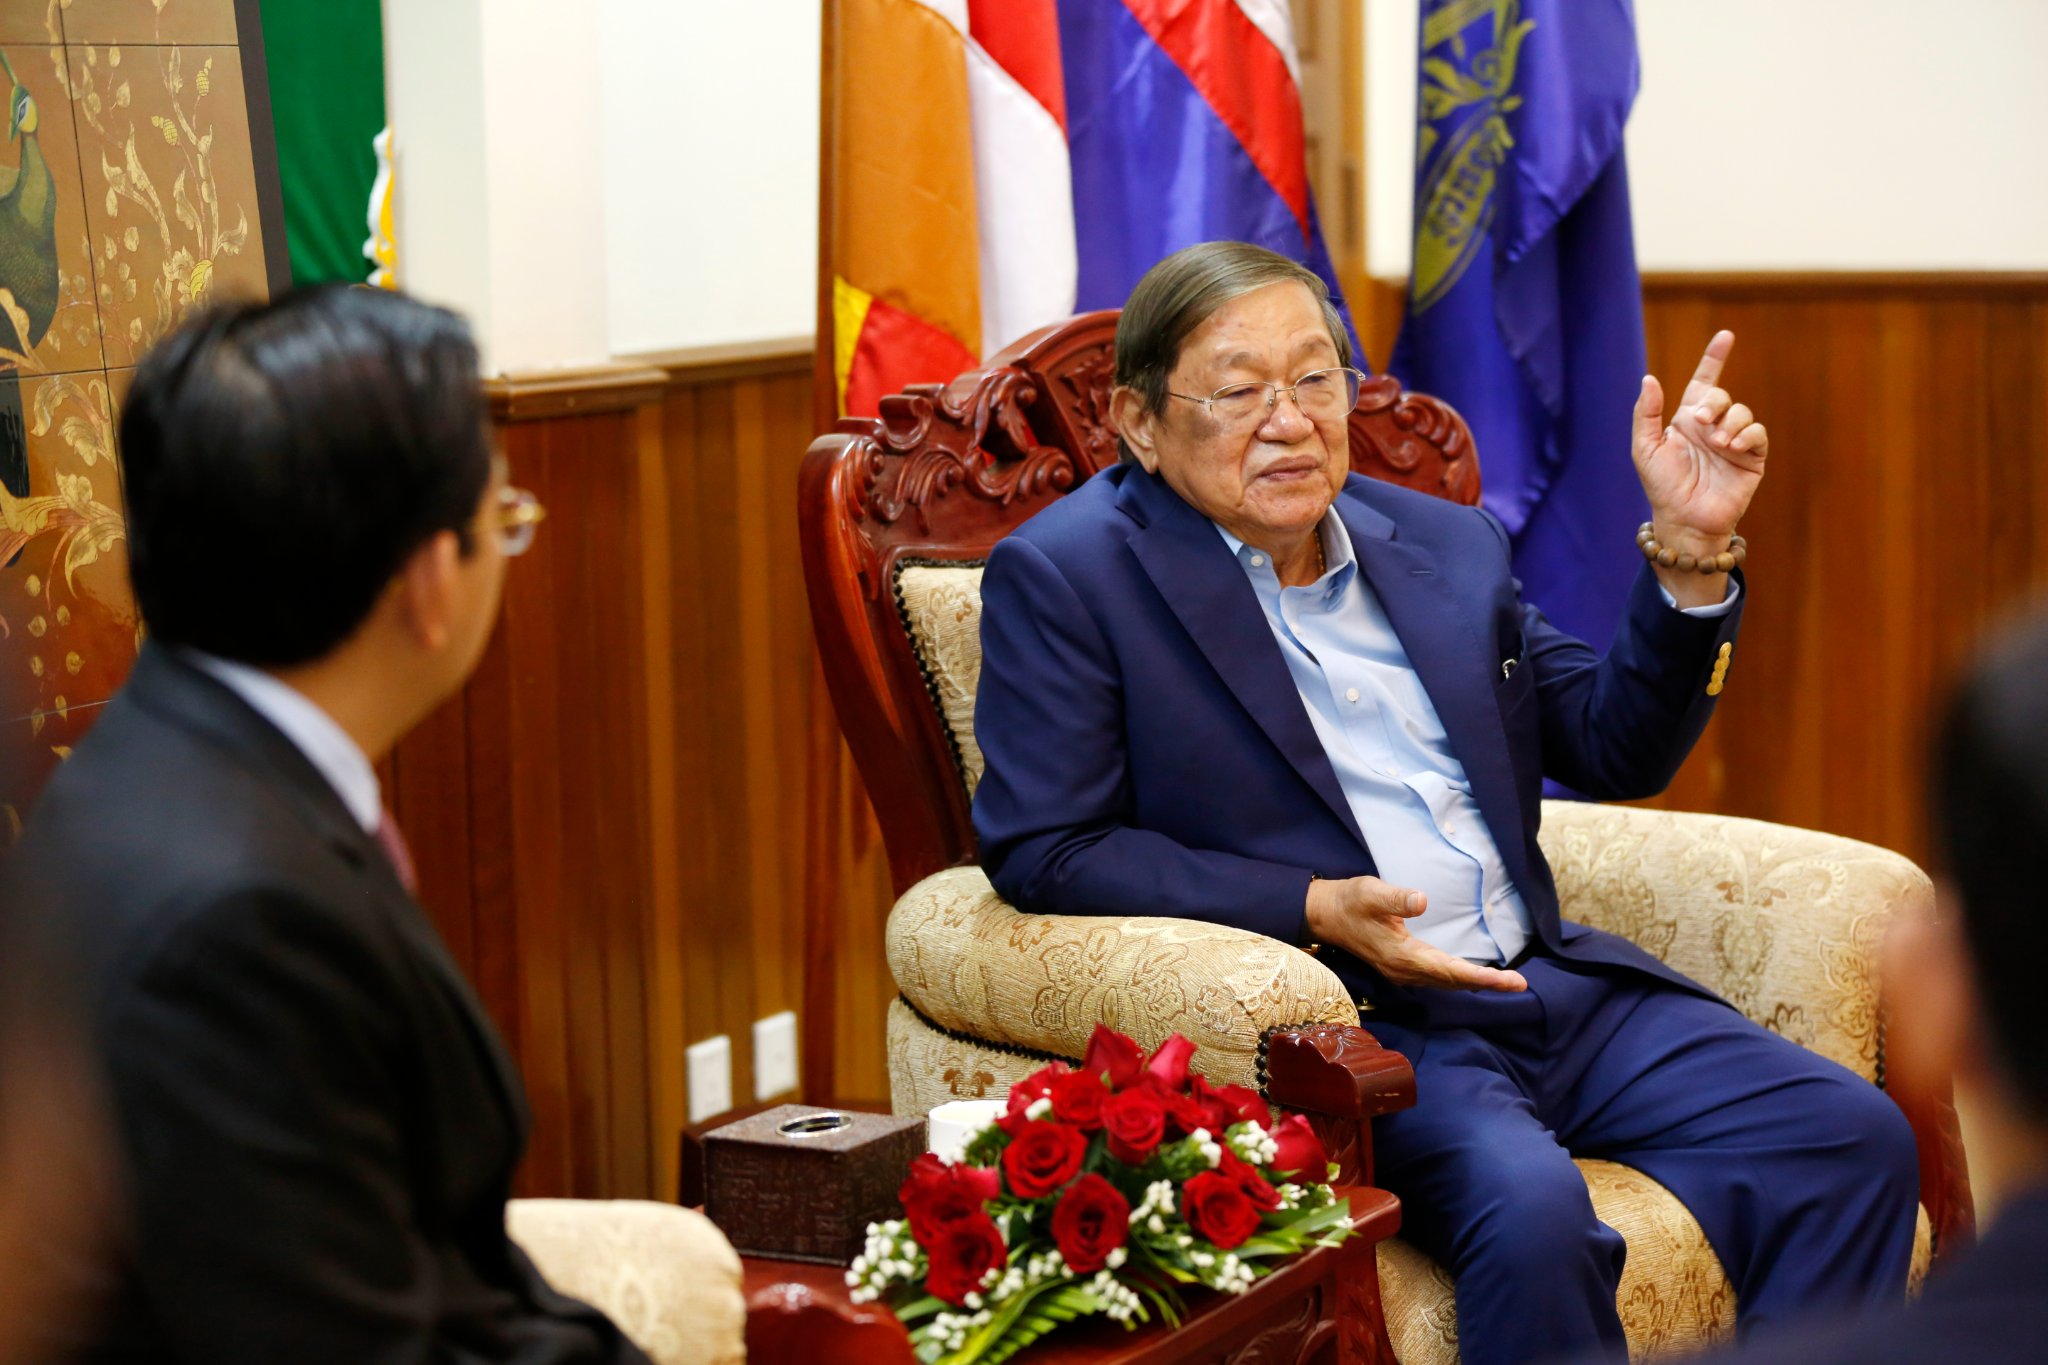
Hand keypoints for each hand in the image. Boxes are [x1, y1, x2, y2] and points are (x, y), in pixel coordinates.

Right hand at [1305, 876, 1526, 992]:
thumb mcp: (1371, 891)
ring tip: (1506, 983)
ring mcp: (1404, 971)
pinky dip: (1461, 978)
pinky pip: (1440, 978)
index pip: (1451, 971)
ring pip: (1448, 983)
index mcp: (1403, 956)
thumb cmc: (1350, 900)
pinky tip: (1473, 975)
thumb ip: (1397, 897)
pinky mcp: (1403, 967)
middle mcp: (1406, 970)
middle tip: (1520, 984)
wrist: (1325, 915)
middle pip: (1454, 982)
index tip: (1511, 981)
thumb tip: (1422, 900)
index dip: (1483, 977)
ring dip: (1476, 983)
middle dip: (1488, 984)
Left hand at [1632, 330, 1768, 554]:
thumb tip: (1649, 378)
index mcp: (1688, 420)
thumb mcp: (1645, 448)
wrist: (1683, 519)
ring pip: (1742, 412)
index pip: (1703, 382)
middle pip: (1722, 396)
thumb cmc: (1662, 487)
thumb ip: (1646, 413)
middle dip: (1714, 402)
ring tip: (1717, 443)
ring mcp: (1734, 441)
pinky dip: (1747, 434)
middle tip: (1700, 421)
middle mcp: (1712, 426)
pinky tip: (1732, 446)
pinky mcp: (1751, 458)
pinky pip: (1758, 434)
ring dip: (1730, 422)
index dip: (1714, 358)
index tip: (1726, 336)